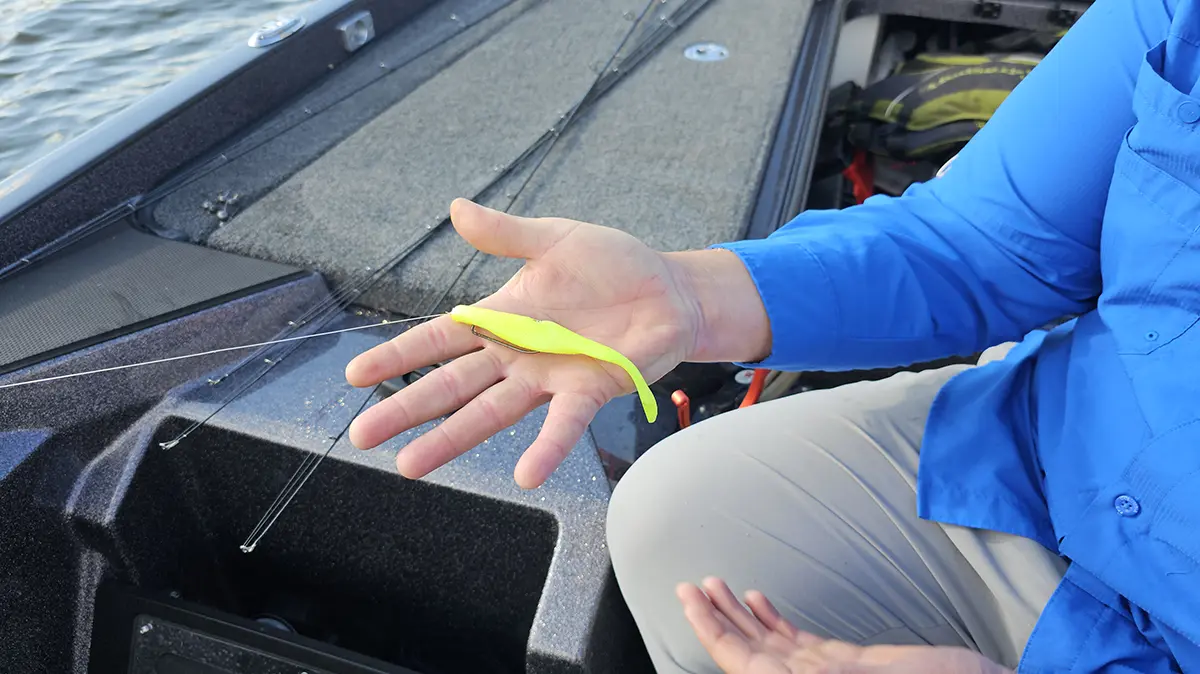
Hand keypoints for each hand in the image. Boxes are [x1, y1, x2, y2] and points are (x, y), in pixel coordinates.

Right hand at [345, 199, 760, 487]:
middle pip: (451, 385)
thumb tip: (456, 208)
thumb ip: (506, 233)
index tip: (355, 374)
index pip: (438, 338)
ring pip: (490, 414)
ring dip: (453, 439)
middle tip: (363, 436)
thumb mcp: (554, 239)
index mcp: (502, 317)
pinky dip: (545, 449)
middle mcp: (517, 355)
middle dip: (407, 409)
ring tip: (410, 466)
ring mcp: (549, 378)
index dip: (398, 355)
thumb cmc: (613, 264)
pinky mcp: (589, 391)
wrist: (670, 289)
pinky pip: (563, 425)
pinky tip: (524, 476)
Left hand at [678, 578, 1010, 673]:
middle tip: (688, 584)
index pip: (740, 662)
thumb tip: (756, 669)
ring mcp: (826, 673)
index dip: (711, 631)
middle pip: (746, 651)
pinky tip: (757, 599)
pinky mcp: (848, 662)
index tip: (688, 600)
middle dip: (715, 617)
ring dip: (738, 613)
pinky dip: (773, 619)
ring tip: (713, 584)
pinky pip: (798, 642)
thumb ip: (816, 670)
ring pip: (769, 643)